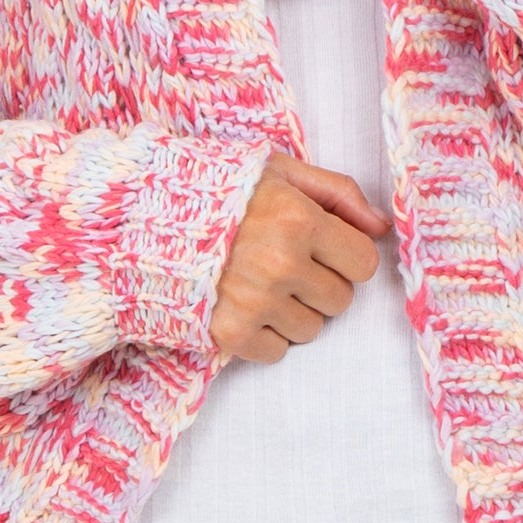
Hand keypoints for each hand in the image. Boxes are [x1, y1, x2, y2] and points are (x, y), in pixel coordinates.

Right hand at [210, 150, 392, 363]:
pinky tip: (242, 304)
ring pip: (311, 329)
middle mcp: (282, 264)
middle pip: (340, 300)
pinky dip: (264, 334)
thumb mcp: (279, 171)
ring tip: (260, 282)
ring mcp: (256, 303)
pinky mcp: (229, 334)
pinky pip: (276, 351)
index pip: (363, 262)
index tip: (322, 248)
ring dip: (293, 311)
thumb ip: (337, 192)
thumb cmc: (216, 189)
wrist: (142, 219)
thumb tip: (381, 227)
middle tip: (285, 263)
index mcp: (299, 220)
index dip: (346, 256)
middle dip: (320, 283)